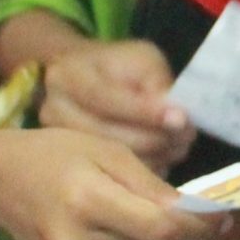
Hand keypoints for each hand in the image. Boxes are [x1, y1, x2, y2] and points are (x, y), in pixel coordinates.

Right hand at [0, 127, 224, 239]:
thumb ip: (154, 185)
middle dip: (186, 230)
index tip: (226, 215)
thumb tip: (202, 213)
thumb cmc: (57, 154)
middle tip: (198, 210)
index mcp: (86, 201)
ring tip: (145, 212)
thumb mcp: (107, 151)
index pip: (161, 228)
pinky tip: (119, 229)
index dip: (201, 226)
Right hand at [37, 39, 193, 170]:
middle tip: (186, 138)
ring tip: (177, 148)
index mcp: (67, 76)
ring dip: (154, 158)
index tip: (180, 119)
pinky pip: (114, 179)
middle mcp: (53, 111)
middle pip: (107, 135)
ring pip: (112, 163)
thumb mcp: (140, 60)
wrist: (87, 81)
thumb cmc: (119, 67)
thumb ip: (157, 85)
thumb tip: (177, 120)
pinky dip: (143, 175)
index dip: (144, 111)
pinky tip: (160, 161)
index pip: (104, 97)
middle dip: (155, 139)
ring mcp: (58, 143)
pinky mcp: (72, 164)